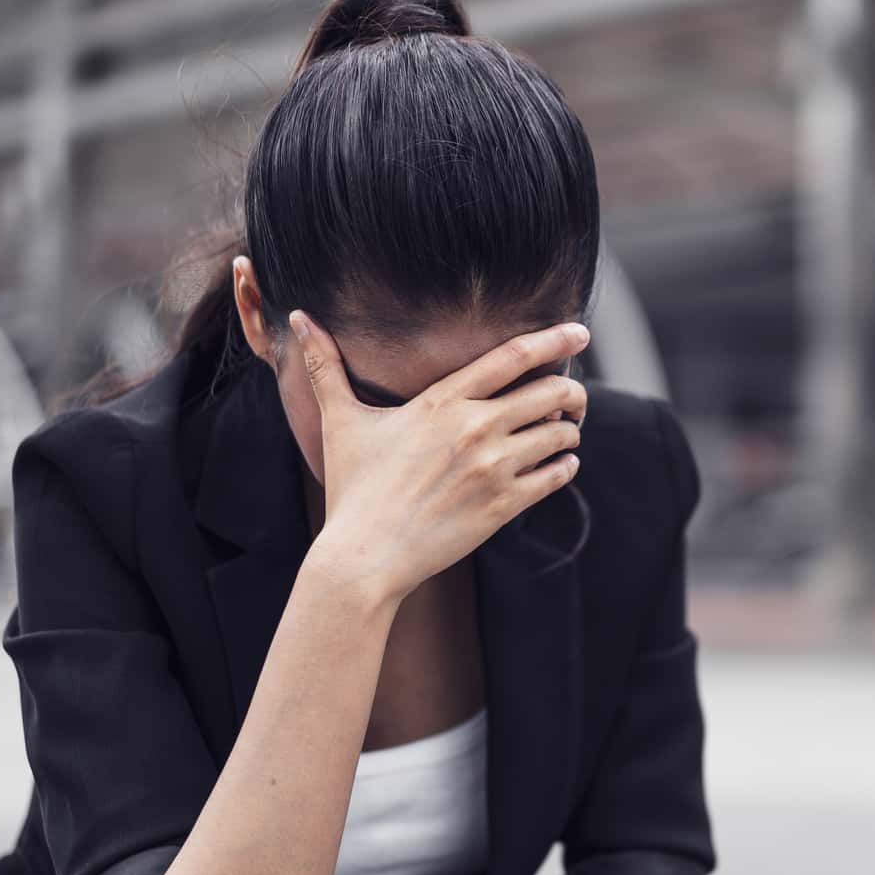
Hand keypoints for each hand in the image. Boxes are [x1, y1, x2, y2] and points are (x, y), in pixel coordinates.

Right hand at [289, 310, 588, 605]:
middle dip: (572, 391)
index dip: (554, 339)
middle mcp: (474, 428)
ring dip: (570, 430)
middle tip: (573, 398)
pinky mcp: (504, 506)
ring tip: (564, 433)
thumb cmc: (353, 488)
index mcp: (441, 400)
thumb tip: (295, 318)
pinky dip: (566, 466)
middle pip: (551, 391)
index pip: (513, 355)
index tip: (580, 330)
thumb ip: (325, 367)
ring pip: (561, 434)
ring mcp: (492, 468)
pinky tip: (560, 464)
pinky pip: (557, 476)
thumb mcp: (339, 421)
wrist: (365, 556)